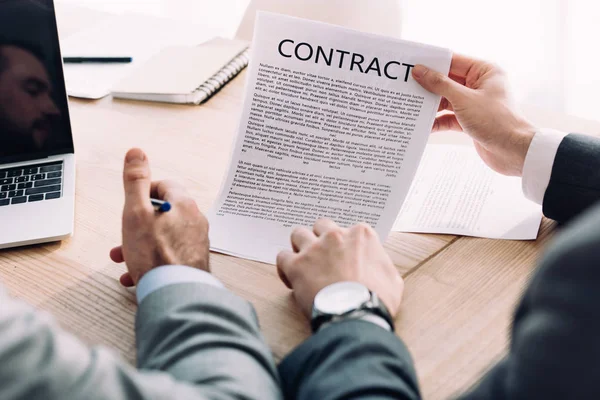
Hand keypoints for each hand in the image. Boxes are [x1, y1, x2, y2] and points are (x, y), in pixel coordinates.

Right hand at [110, 148, 209, 286]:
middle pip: (163, 214)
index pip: (164, 186)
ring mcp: (197, 243)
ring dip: (141, 246)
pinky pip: (170, 257)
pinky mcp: (195, 263)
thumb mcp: (136, 212)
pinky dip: (152, 262)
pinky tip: (136, 276)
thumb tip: (136, 152)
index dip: (144, 193)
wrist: (176, 293)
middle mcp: (195, 221)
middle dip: (138, 225)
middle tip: (124, 237)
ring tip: (123, 259)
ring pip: (164, 238)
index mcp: (183, 204)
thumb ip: (135, 181)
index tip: (131, 205)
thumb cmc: (155, 253)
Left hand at [276, 219, 403, 318]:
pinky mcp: (296, 265)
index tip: (343, 258)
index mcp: (361, 235)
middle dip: (320, 238)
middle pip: (321, 225)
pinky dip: (285, 266)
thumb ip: (382, 264)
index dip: (343, 245)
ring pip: (298, 234)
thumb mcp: (393, 279)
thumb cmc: (377, 299)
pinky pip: (282, 256)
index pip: (348, 230)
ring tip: (304, 264)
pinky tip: (291, 278)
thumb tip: (378, 266)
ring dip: (300, 247)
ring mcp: (314, 248)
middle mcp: (336, 236)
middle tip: (322, 257)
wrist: (356, 314)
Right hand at [412, 54, 536, 175]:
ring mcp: (473, 103)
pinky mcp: (469, 120)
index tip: (412, 65)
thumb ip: (440, 84)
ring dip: (430, 105)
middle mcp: (479, 85)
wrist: (512, 151)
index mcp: (485, 71)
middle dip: (428, 86)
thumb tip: (420, 71)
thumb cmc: (496, 121)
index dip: (433, 63)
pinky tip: (423, 125)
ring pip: (445, 100)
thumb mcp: (463, 99)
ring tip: (410, 106)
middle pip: (447, 81)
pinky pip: (448, 117)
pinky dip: (436, 121)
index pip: (453, 61)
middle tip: (406, 87)